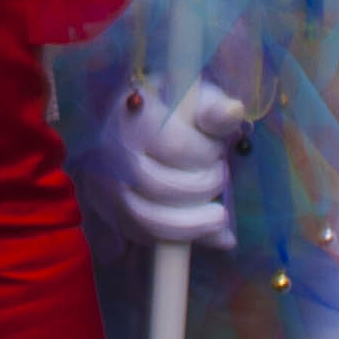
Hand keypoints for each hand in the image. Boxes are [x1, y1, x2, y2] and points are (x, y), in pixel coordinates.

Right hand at [105, 80, 246, 250]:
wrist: (129, 123)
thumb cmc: (172, 111)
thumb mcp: (194, 101)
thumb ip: (214, 109)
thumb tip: (234, 112)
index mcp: (133, 117)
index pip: (176, 146)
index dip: (207, 154)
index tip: (217, 149)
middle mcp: (111, 152)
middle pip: (163, 187)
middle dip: (204, 187)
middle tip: (219, 176)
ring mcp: (104, 184)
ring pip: (149, 219)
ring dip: (194, 223)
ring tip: (218, 215)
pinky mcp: (107, 210)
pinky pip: (141, 235)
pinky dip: (175, 237)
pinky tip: (199, 227)